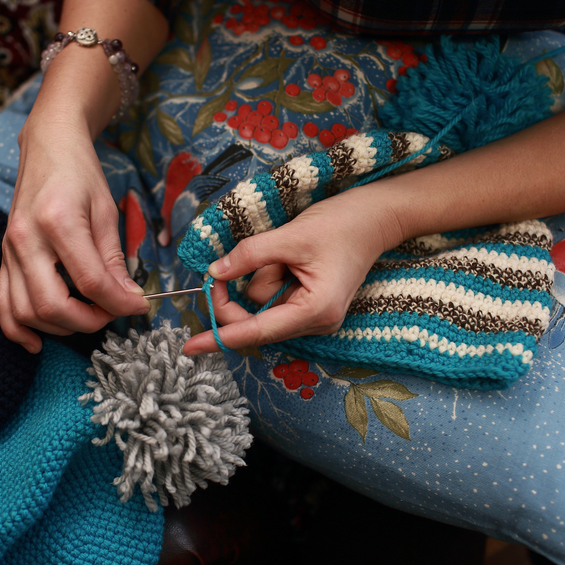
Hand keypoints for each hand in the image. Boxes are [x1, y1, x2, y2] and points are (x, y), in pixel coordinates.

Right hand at [0, 115, 148, 352]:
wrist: (47, 147)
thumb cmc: (81, 174)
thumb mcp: (106, 210)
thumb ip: (114, 258)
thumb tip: (129, 298)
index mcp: (58, 222)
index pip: (90, 281)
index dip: (119, 303)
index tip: (140, 306)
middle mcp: (26, 239)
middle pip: (52, 305)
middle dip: (89, 321)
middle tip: (112, 313)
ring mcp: (8, 251)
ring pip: (25, 312)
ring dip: (60, 327)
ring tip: (88, 317)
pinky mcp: (3, 258)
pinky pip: (2, 305)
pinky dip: (17, 330)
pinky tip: (37, 343)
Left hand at [182, 185, 403, 354]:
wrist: (376, 217)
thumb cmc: (341, 225)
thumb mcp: (290, 236)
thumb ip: (250, 255)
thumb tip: (214, 273)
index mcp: (314, 311)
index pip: (256, 331)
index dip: (219, 337)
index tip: (189, 346)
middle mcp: (315, 322)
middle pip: (255, 321)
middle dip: (239, 293)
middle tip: (225, 266)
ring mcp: (313, 316)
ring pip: (262, 305)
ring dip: (262, 276)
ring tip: (287, 252)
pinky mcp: (309, 305)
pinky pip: (273, 297)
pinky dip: (271, 276)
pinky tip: (290, 260)